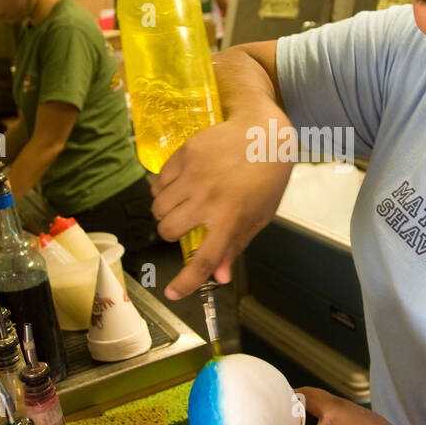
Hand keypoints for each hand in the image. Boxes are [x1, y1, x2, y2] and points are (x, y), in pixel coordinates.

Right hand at [151, 113, 293, 298]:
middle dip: (172, 234)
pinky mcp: (184, 155)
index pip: (203, 259)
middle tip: (184, 225)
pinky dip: (164, 189)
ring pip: (158, 207)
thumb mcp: (259, 216)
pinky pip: (158, 182)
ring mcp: (193, 176)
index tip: (173, 293)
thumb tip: (218, 276)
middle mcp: (208, 199)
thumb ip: (235, 245)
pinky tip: (180, 184)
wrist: (263, 131)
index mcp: (230, 218)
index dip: (186, 282)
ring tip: (182, 203)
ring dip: (165, 212)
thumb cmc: (267, 176)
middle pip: (169, 231)